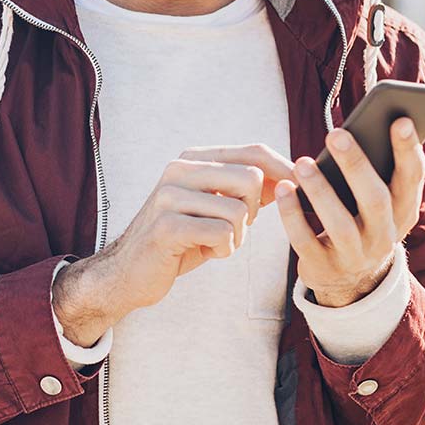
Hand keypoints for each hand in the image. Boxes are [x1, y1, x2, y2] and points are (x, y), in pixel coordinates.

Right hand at [53, 143, 294, 345]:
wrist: (128, 273)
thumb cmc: (178, 240)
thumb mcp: (212, 207)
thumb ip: (243, 189)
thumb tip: (291, 176)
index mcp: (192, 160)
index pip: (253, 152)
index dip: (284, 171)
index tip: (297, 191)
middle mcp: (178, 170)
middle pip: (252, 178)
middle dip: (253, 212)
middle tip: (233, 229)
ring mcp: (169, 196)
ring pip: (238, 211)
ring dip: (236, 238)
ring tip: (214, 244)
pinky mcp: (167, 226)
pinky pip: (222, 235)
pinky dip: (223, 250)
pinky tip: (203, 253)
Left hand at [274, 117, 424, 306]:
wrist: (349, 280)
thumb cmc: (361, 219)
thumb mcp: (378, 201)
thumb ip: (375, 170)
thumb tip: (357, 127)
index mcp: (403, 212)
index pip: (412, 179)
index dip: (408, 150)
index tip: (399, 120)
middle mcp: (384, 236)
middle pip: (375, 199)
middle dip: (356, 165)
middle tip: (336, 135)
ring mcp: (354, 255)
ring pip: (340, 224)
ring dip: (320, 190)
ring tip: (303, 162)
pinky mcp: (323, 267)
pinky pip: (305, 240)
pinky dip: (293, 214)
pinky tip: (283, 189)